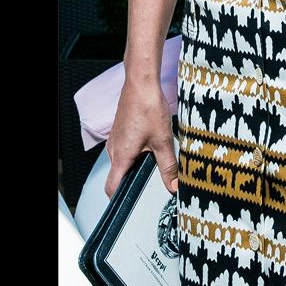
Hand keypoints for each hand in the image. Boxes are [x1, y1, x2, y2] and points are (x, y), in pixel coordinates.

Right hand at [104, 79, 178, 197]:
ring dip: (136, 162)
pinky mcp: (120, 129)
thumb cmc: (148, 108)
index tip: (132, 202)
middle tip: (152, 177)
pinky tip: (150, 140)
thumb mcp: (163, 141)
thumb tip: (173, 186)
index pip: (112, 187)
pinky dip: (135, 149)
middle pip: (119, 174)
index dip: (120, 198)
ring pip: (123, 159)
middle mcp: (113, 149)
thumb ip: (168, 166)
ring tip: (154, 155)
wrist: (141, 83)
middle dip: (134, 178)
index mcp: (121, 157)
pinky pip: (124, 147)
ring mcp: (115, 138)